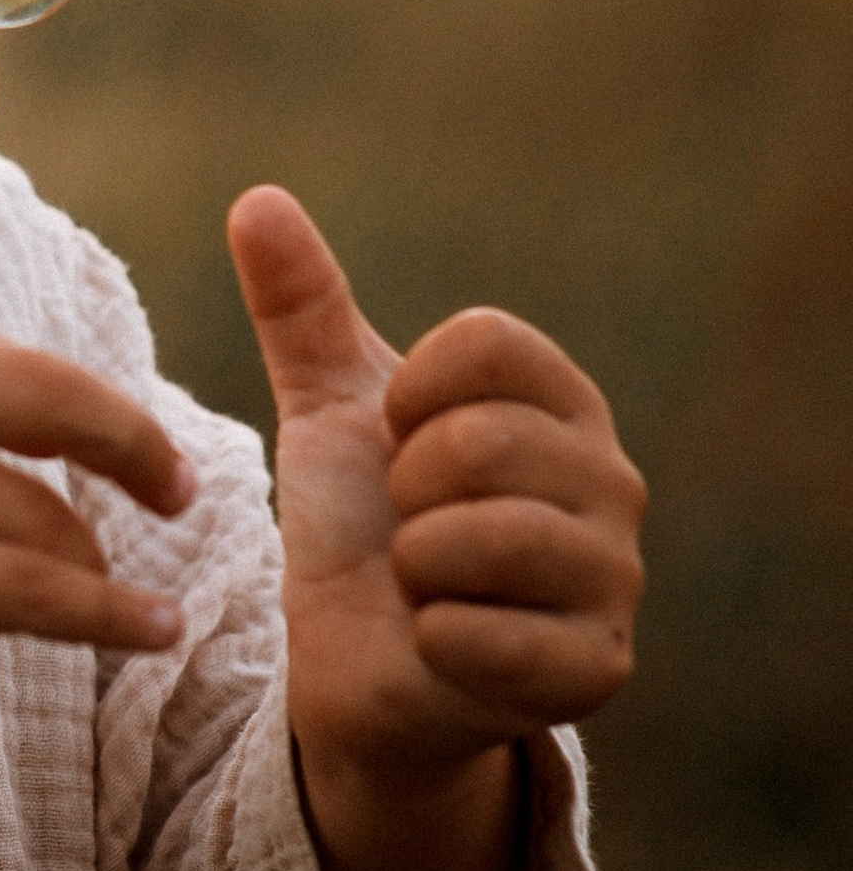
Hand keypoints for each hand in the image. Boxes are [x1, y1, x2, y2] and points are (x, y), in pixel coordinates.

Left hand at [229, 187, 645, 787]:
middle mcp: (613, 482)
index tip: (399, 439)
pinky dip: (431, 639)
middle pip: (479, 441)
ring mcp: (614, 580)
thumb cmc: (361, 524)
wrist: (356, 663)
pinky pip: (483, 637)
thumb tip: (255, 197)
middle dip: (404, 492)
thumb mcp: (327, 406)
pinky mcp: (594, 673)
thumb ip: (299, 305)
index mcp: (562, 402)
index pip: (488, 342)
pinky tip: (441, 645)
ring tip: (425, 582)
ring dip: (414, 566)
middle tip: (409, 527)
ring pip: (482, 538)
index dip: (407, 395)